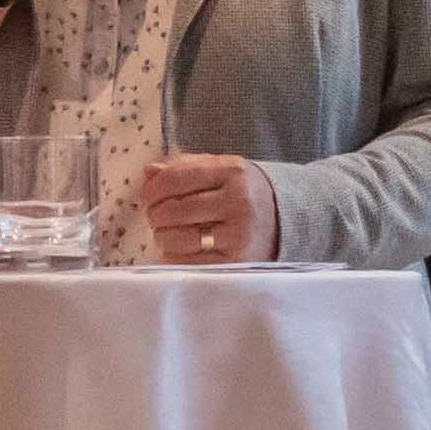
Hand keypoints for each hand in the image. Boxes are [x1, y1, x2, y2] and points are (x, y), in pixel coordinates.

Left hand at [140, 153, 277, 264]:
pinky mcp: (236, 262)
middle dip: (154, 214)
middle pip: (172, 210)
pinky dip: (174, 256)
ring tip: (169, 232)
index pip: (175, 178)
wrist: (284, 220)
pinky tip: (181, 248)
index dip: (152, 189)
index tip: (147, 196)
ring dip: (162, 237)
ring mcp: (239, 234)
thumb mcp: (220, 170)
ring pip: (176, 238)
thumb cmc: (241, 193)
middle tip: (157, 216)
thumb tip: (148, 173)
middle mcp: (239, 202)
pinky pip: (186, 262)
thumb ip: (184, 167)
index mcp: (233, 172)